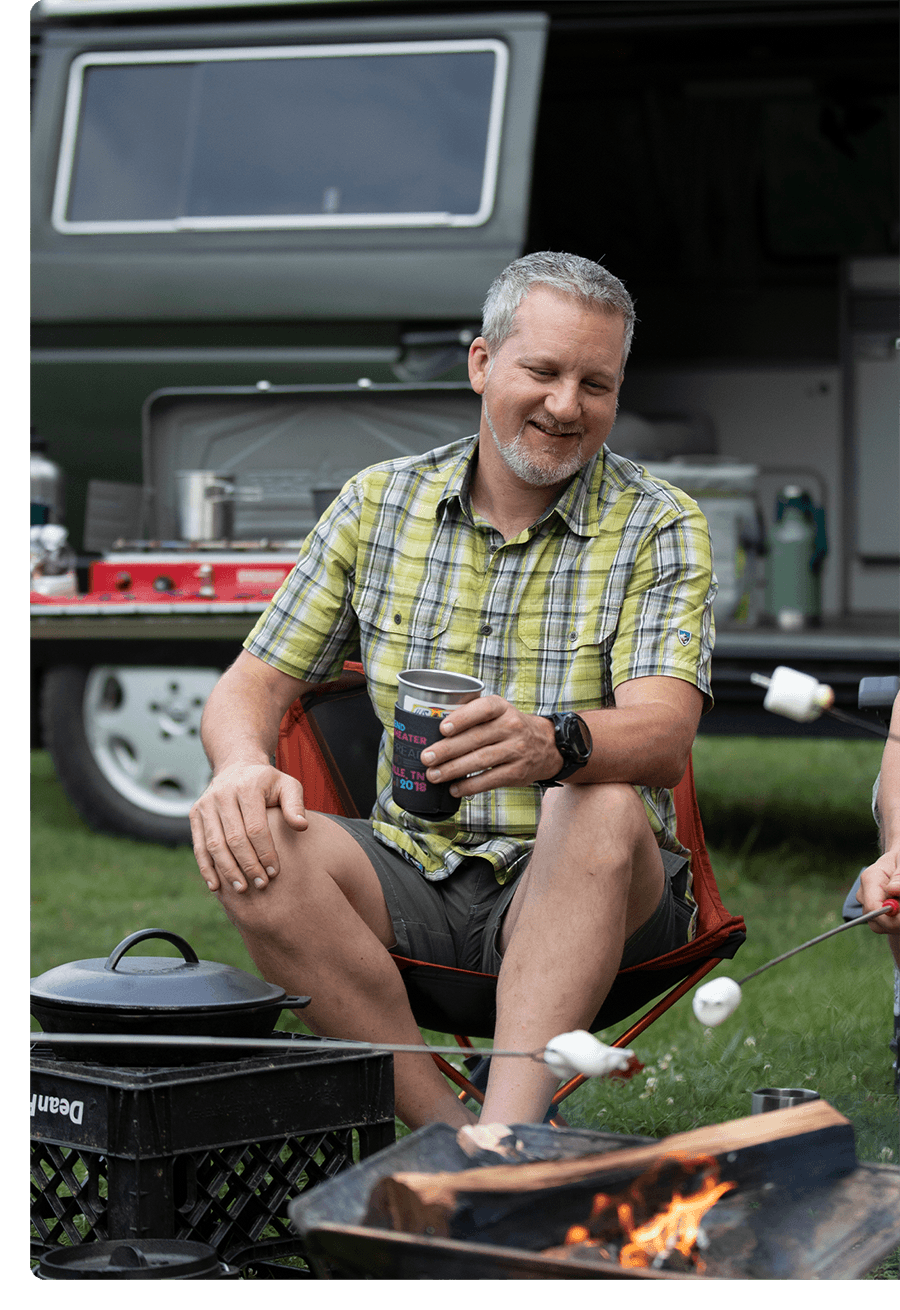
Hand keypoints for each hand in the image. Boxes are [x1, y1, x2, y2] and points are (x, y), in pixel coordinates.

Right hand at [189, 762, 307, 893]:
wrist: (237, 766)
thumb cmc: (268, 782)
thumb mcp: (288, 785)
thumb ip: (296, 805)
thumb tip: (302, 826)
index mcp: (247, 787)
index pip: (255, 827)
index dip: (265, 852)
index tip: (274, 872)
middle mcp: (222, 794)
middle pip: (234, 838)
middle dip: (248, 865)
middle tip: (261, 885)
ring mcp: (206, 805)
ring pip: (214, 845)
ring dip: (227, 870)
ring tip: (242, 889)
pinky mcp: (195, 814)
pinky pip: (199, 846)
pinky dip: (206, 868)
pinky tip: (216, 886)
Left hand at [419, 696, 560, 796]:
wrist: (547, 746)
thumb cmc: (510, 728)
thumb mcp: (499, 713)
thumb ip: (473, 716)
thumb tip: (434, 729)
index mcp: (502, 708)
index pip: (482, 709)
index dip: (461, 718)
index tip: (442, 728)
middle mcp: (511, 727)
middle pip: (476, 738)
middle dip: (447, 749)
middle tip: (426, 757)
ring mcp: (516, 750)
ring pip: (480, 760)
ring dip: (453, 769)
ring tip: (433, 775)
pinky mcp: (517, 772)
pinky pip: (490, 780)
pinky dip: (469, 785)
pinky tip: (454, 788)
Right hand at [856, 851, 899, 935]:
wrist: (898, 862)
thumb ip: (899, 876)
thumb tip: (893, 889)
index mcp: (870, 879)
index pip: (872, 907)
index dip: (889, 917)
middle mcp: (865, 893)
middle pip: (874, 920)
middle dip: (893, 923)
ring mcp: (869, 903)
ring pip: (881, 925)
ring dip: (896, 922)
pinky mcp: (876, 911)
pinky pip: (885, 924)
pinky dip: (896, 920)